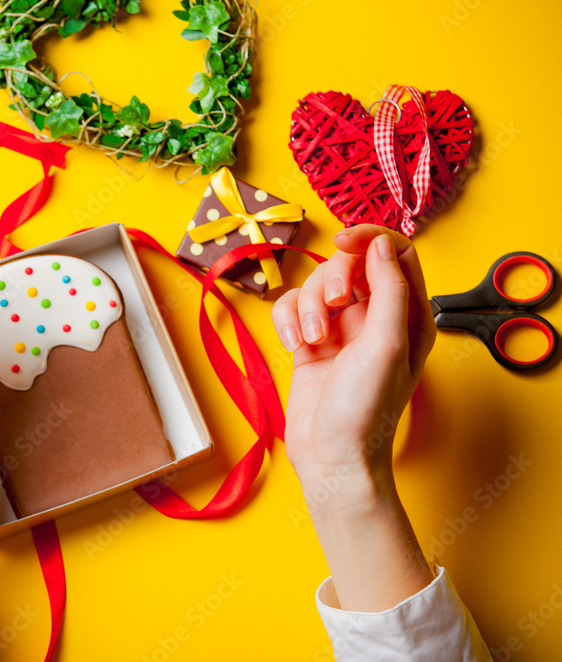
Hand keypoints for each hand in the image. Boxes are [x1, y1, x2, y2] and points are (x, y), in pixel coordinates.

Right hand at [271, 224, 437, 610]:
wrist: (331, 457)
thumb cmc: (366, 408)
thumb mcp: (387, 343)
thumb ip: (389, 288)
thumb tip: (382, 244)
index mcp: (409, 315)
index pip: (395, 252)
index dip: (369, 238)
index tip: (343, 240)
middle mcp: (377, 318)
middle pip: (349, 264)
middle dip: (332, 279)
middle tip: (333, 307)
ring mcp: (342, 330)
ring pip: (316, 285)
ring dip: (307, 306)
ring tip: (311, 340)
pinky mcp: (310, 343)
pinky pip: (292, 308)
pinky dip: (287, 320)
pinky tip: (293, 345)